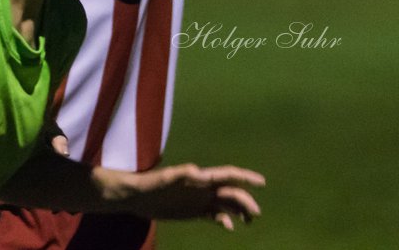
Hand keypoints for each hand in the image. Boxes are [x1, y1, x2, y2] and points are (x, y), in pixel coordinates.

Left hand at [115, 163, 264, 230]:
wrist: (137, 197)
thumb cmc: (150, 184)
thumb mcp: (165, 179)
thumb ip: (180, 175)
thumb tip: (197, 171)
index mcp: (200, 178)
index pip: (227, 175)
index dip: (245, 177)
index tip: (261, 182)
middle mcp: (203, 188)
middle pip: (231, 192)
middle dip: (246, 200)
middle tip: (255, 214)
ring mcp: (200, 200)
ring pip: (226, 204)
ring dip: (239, 211)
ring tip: (248, 221)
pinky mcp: (194, 211)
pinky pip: (215, 216)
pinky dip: (225, 220)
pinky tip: (228, 227)